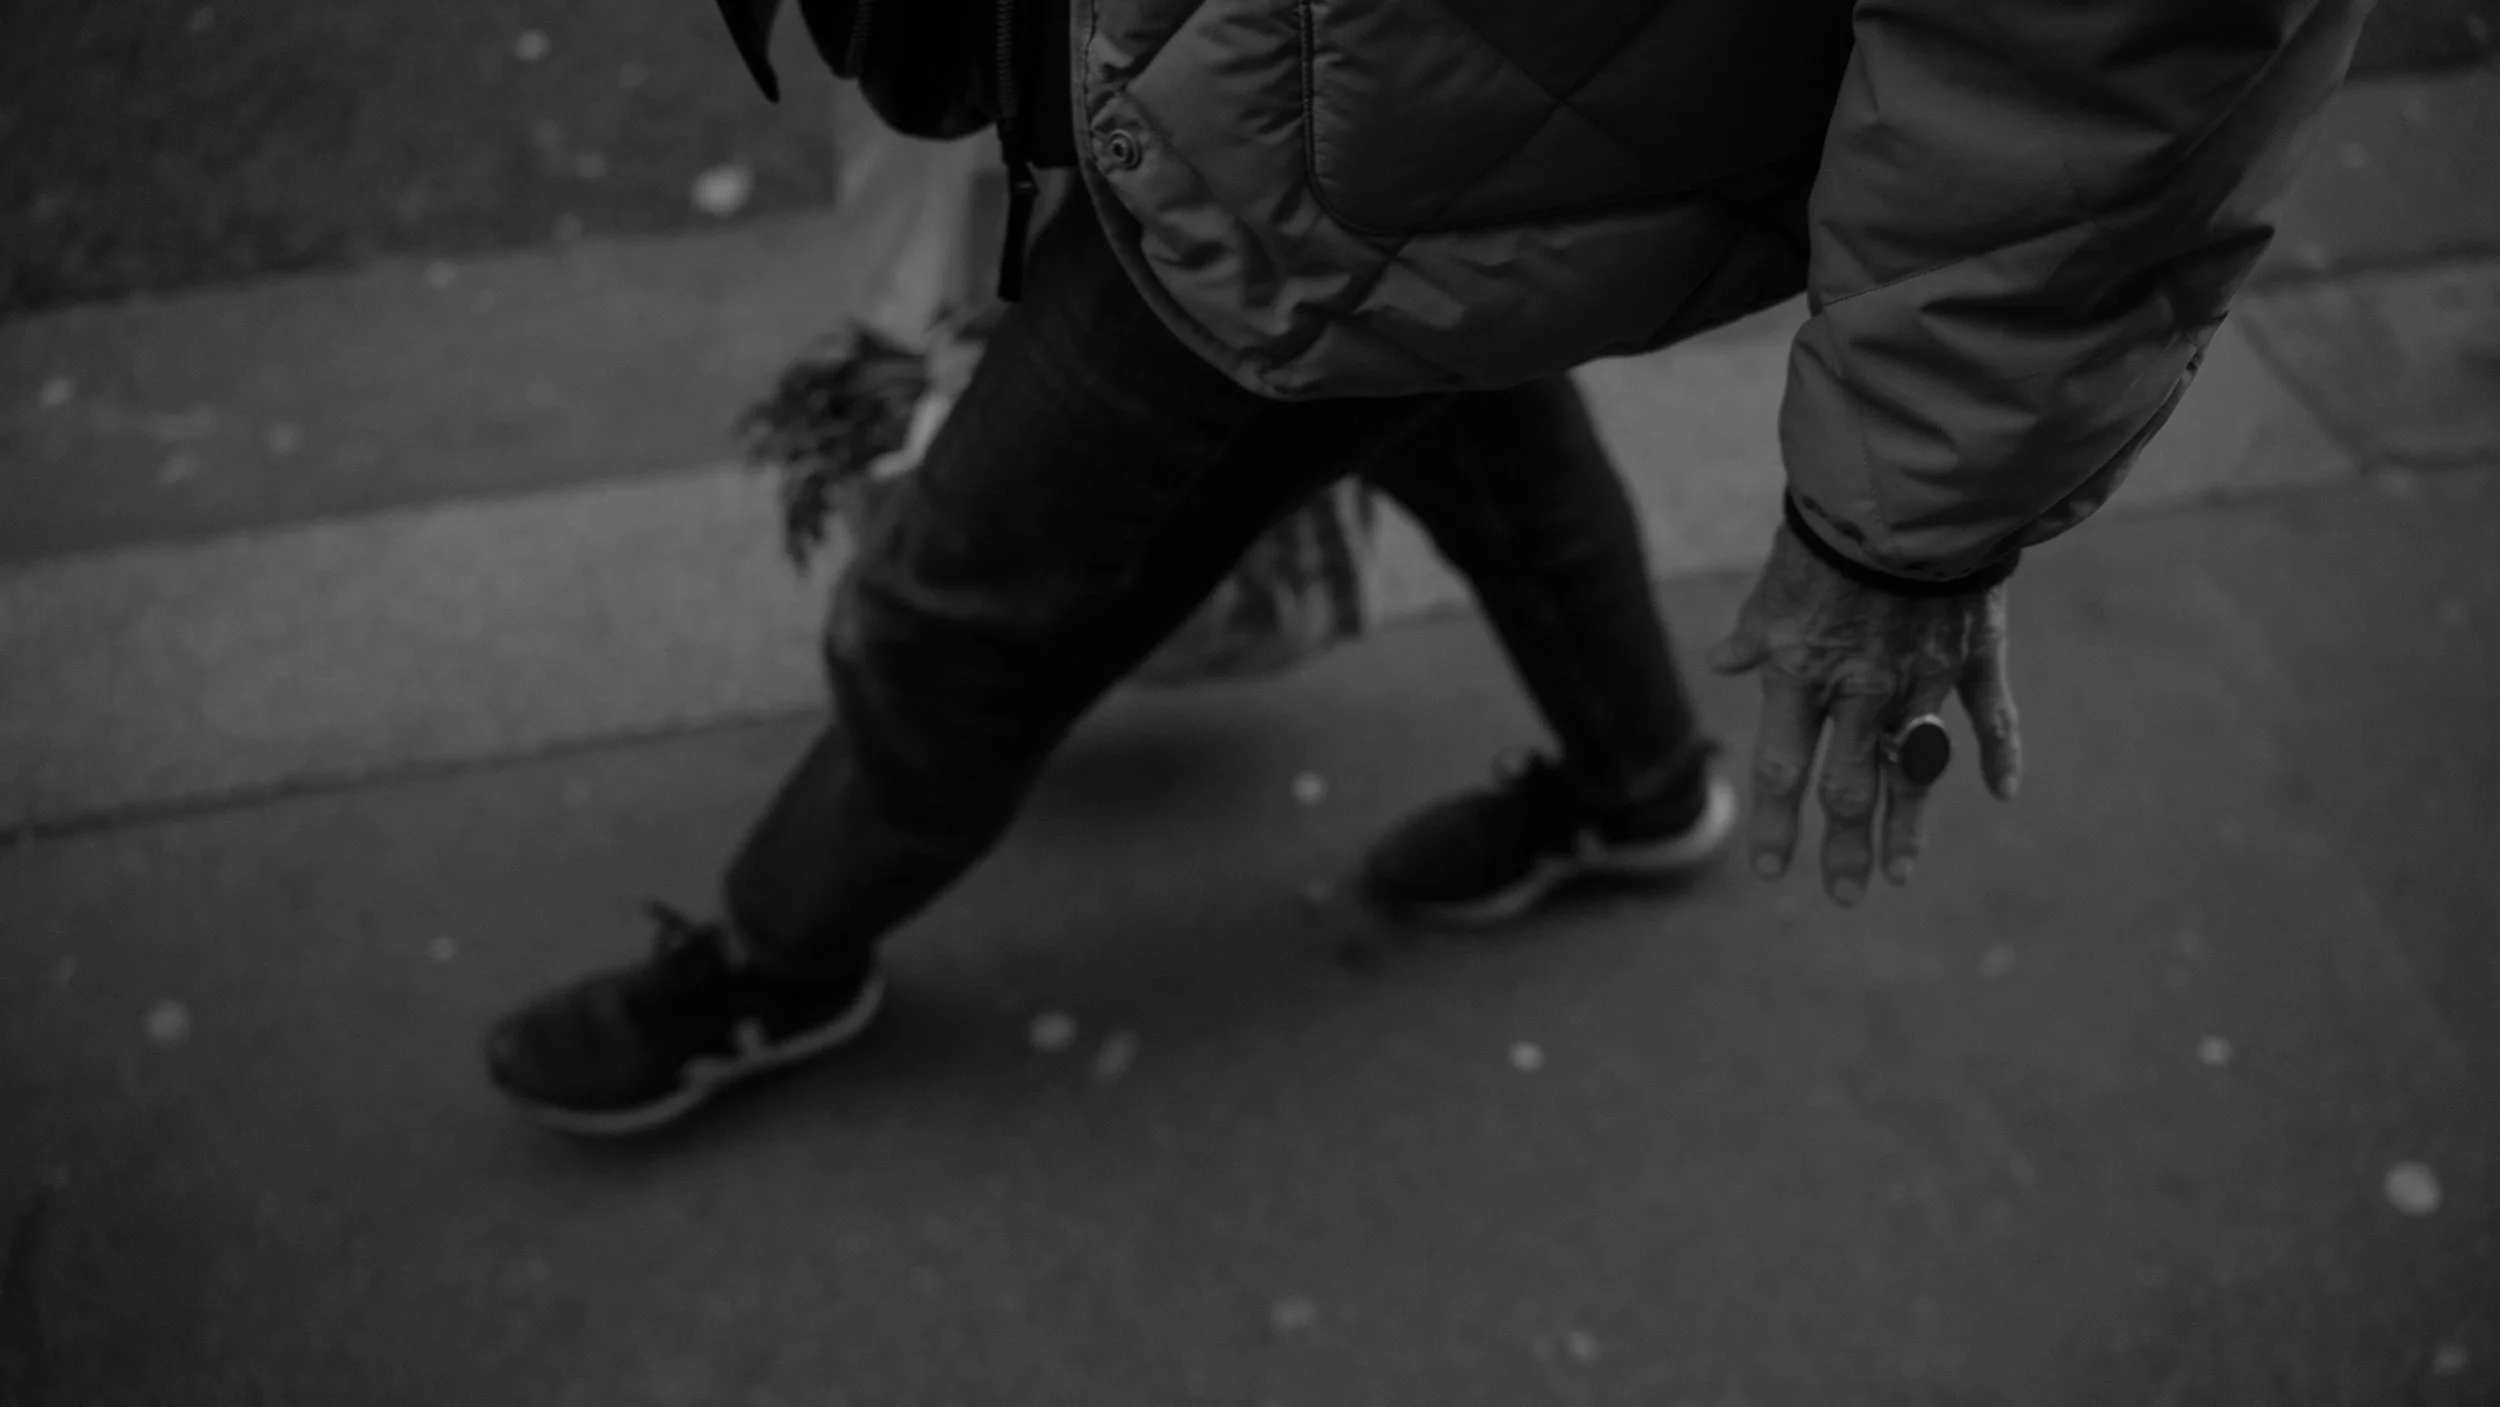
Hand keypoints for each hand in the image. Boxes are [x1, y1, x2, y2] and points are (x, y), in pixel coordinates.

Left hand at [1708, 523, 2022, 904]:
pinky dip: (2001, 753)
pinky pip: (1990, 715)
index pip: (1782, 769)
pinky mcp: (1971, 654)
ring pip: (1914, 771)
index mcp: (1803, 676)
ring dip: (1907, 826)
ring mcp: (1922, 679)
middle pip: (1849, 788)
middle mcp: (1861, 692)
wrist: (1909, 490)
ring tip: (1900, 875)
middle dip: (1845, 847)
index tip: (1773, 871)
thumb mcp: (1777, 579)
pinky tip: (2004, 792)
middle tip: (1845, 896)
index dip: (1777, 824)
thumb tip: (1723, 661)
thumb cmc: (1830, 526)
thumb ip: (1758, 628)